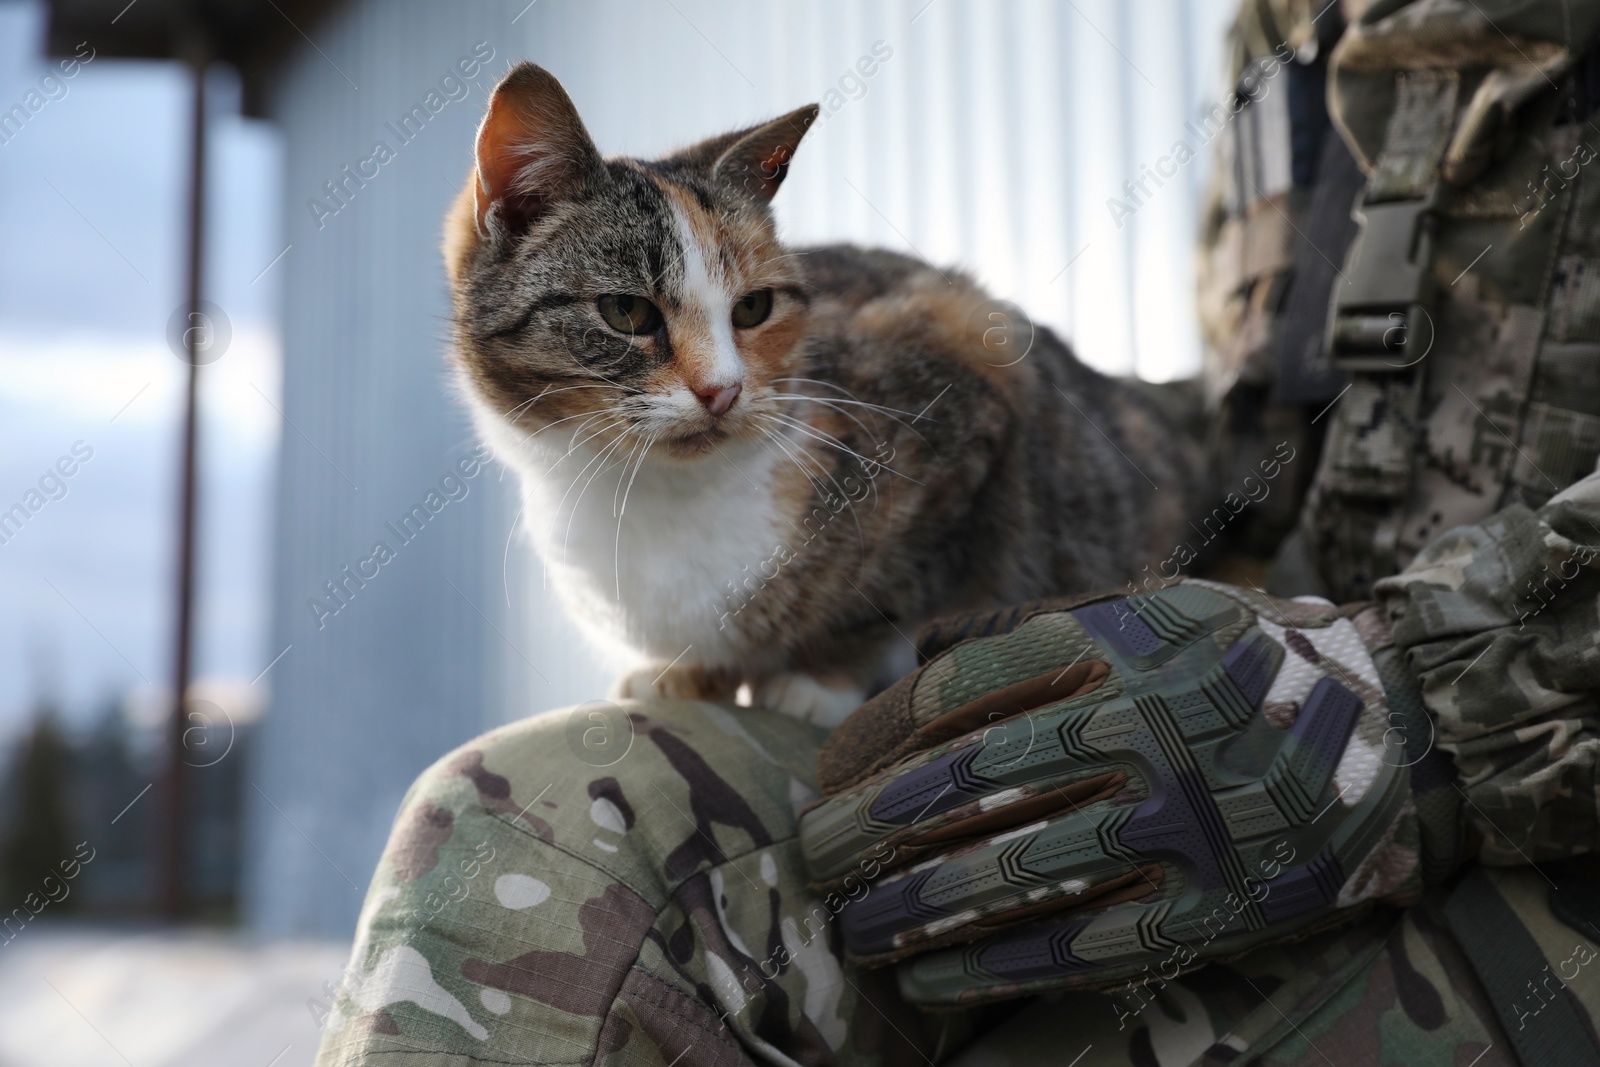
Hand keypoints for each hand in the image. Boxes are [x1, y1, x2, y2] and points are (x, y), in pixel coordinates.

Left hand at [799, 581, 1435, 1005]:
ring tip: (850, 923)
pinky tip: (926, 978)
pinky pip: (1077, 946)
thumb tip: (910, 684)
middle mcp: (1133, 726)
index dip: (867, 742)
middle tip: (809, 855)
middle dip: (865, 829)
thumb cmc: (1236, 661)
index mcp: (1105, 645)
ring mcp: (1175, 822)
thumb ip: (1035, 643)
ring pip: (1006, 874)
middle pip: (957, 788)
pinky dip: (989, 967)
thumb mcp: (1144, 612)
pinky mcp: (1212, 907)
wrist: (1394, 724)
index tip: (825, 774)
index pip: (945, 699)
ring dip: (909, 907)